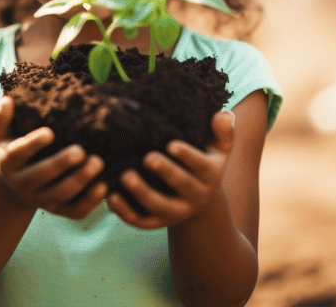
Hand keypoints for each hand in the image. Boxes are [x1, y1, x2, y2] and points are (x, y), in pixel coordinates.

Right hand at [0, 95, 107, 218]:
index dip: (33, 144)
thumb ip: (1, 117)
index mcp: (9, 162)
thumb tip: (7, 101)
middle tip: (81, 151)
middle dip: (60, 164)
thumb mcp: (2, 135)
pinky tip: (104, 186)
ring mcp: (41, 200)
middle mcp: (23, 184)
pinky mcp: (58, 210)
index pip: (18, 154)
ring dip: (80, 181)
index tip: (49, 133)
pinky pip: (74, 211)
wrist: (13, 186)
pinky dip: (90, 202)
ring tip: (97, 163)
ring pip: (59, 195)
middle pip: (40, 177)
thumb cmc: (13, 149)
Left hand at [107, 109, 236, 228]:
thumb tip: (223, 114)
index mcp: (210, 175)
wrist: (198, 199)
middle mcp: (195, 196)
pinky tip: (111, 197)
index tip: (171, 145)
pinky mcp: (156, 222)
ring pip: (159, 206)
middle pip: (181, 185)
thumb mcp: (219, 148)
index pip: (201, 166)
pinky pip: (140, 220)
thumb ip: (223, 131)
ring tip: (125, 175)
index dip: (187, 156)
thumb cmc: (204, 161)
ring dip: (141, 192)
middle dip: (165, 171)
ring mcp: (175, 211)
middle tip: (148, 158)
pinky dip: (124, 212)